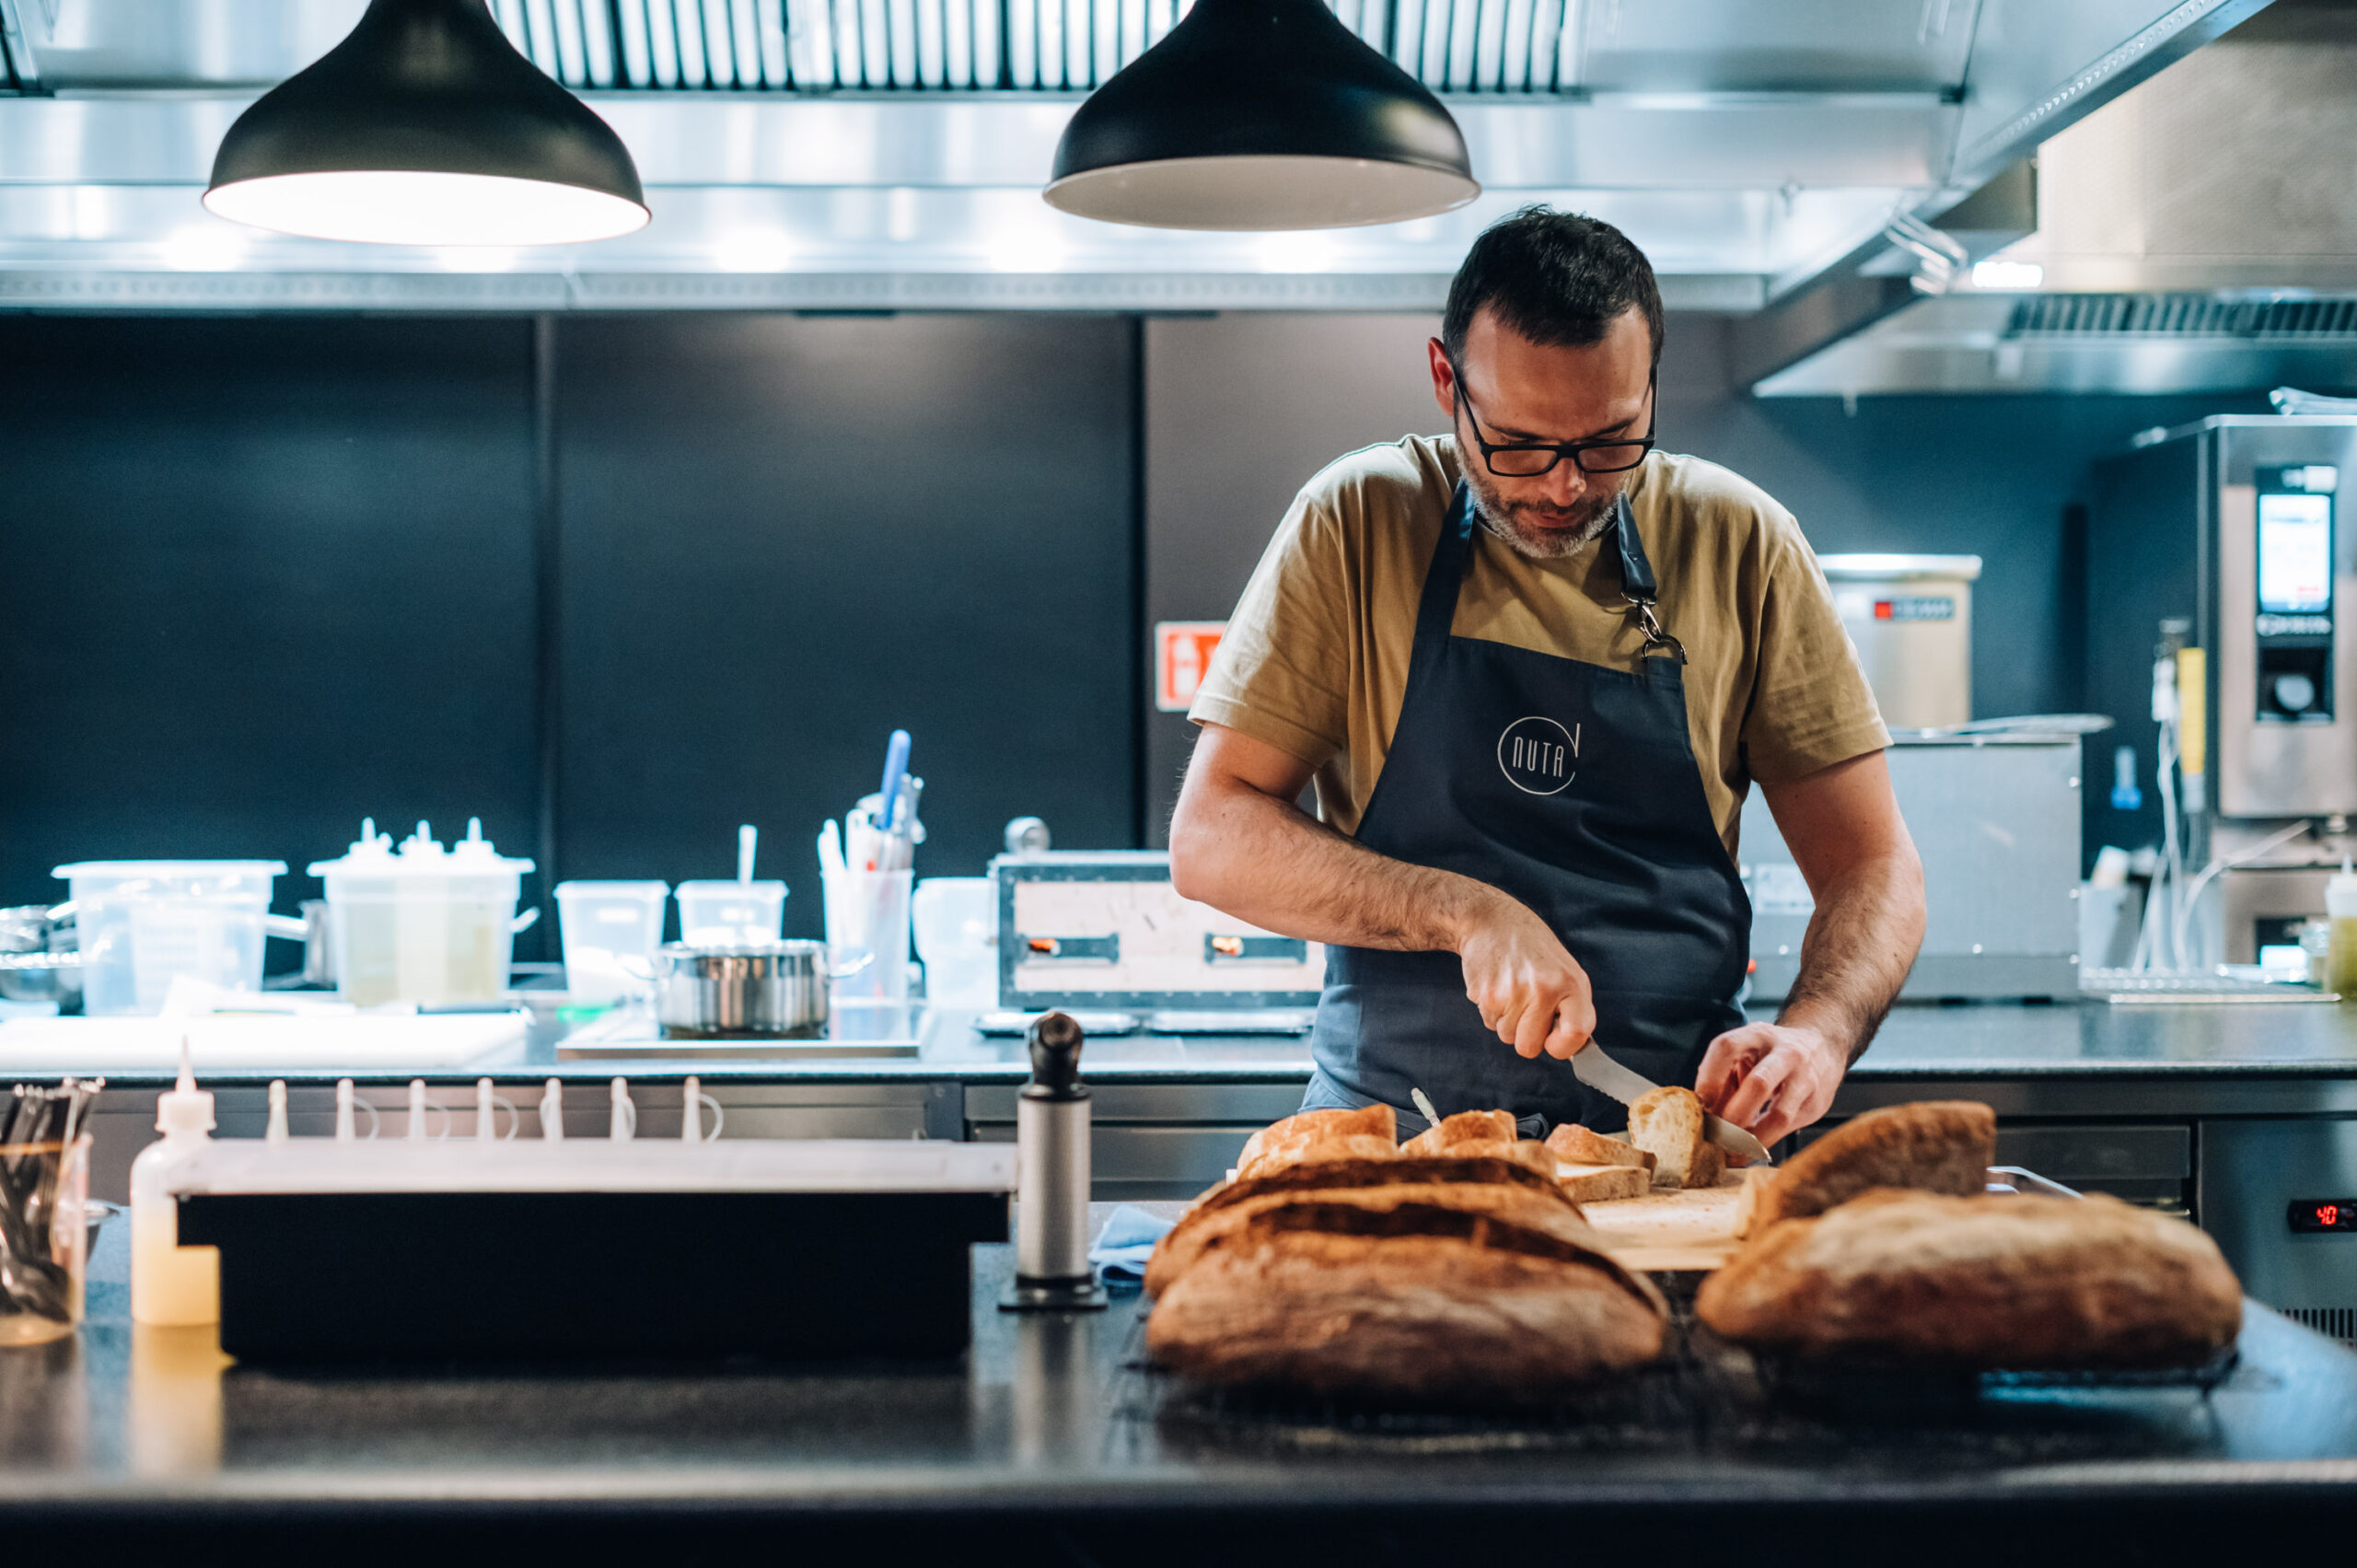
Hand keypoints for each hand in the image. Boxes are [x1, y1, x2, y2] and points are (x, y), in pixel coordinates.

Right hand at [1454, 892, 1595, 1059]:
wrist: (1491, 920)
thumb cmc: (1532, 948)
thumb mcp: (1565, 970)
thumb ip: (1571, 1007)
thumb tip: (1571, 1048)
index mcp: (1571, 983)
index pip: (1575, 1035)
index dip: (1563, 1047)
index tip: (1554, 1040)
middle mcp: (1543, 988)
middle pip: (1529, 1047)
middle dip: (1526, 1036)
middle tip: (1526, 1010)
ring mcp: (1512, 993)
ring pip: (1506, 1036)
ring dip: (1507, 1021)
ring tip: (1511, 991)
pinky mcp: (1485, 994)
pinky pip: (1489, 1023)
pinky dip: (1492, 1011)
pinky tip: (1497, 986)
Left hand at [1695, 1020, 1846, 1149]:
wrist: (1822, 1046)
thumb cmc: (1770, 1054)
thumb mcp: (1745, 1052)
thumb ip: (1724, 1079)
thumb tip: (1703, 1117)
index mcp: (1757, 1034)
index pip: (1728, 1048)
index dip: (1710, 1078)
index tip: (1700, 1105)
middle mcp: (1785, 1053)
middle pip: (1758, 1084)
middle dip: (1732, 1116)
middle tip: (1715, 1136)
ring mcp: (1805, 1079)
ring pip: (1778, 1114)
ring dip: (1750, 1138)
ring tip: (1730, 1153)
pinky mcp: (1816, 1103)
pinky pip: (1788, 1128)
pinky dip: (1764, 1142)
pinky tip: (1749, 1150)